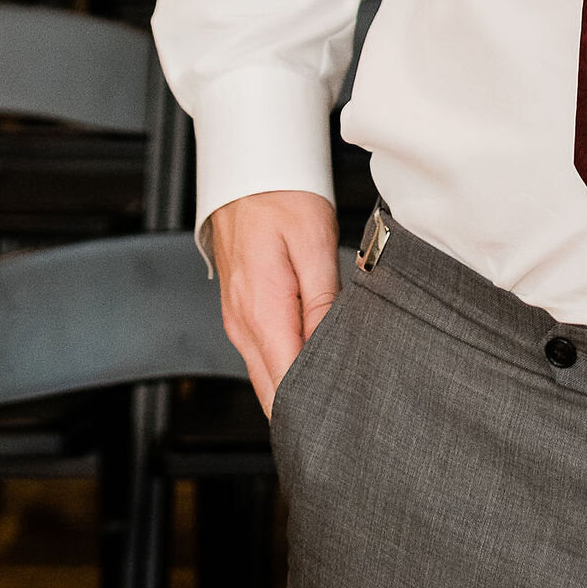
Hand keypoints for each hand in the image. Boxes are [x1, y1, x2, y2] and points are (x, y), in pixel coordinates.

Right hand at [207, 189, 342, 415]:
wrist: (245, 172)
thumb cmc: (280, 198)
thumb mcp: (314, 242)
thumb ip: (323, 301)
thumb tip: (332, 351)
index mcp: (262, 312)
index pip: (284, 386)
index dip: (313, 407)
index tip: (343, 415)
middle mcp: (242, 325)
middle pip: (272, 392)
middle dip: (307, 406)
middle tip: (349, 410)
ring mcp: (237, 322)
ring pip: (266, 376)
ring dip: (296, 386)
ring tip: (338, 386)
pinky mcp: (241, 314)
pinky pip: (263, 354)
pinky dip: (285, 365)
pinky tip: (314, 359)